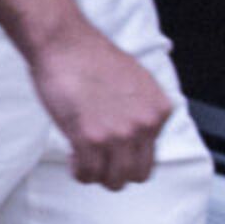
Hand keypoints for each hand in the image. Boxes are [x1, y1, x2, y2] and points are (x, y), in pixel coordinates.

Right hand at [29, 17, 171, 188]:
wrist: (65, 43)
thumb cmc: (91, 56)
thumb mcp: (136, 82)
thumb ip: (140, 110)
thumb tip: (131, 130)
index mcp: (159, 111)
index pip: (152, 154)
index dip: (127, 155)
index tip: (111, 148)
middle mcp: (144, 126)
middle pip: (138, 174)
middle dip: (116, 172)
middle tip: (98, 161)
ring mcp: (118, 135)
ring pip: (114, 180)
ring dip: (97, 175)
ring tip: (83, 160)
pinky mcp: (89, 139)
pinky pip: (88, 174)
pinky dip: (79, 172)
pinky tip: (72, 156)